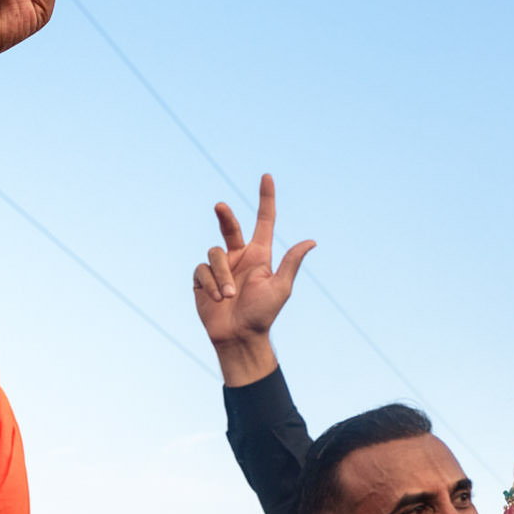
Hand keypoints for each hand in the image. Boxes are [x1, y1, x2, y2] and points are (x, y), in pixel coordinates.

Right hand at [193, 173, 316, 385]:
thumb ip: (291, 263)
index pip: (263, 221)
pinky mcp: (202, 278)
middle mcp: (239, 257)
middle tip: (220, 206)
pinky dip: (209, 284)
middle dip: (224, 216)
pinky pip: (201, 270)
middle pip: (229, 227)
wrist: (238, 336)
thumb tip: (311, 241)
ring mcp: (220, 267)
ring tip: (229, 296)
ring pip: (214, 254)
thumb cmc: (263, 314)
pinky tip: (216, 299)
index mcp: (260, 255)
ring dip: (222, 276)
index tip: (267, 177)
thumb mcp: (280, 288)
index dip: (266, 199)